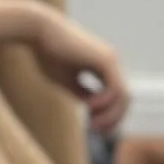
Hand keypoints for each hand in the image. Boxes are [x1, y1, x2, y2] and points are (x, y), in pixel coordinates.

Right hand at [18, 6, 128, 133]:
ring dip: (111, 115)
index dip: (108, 115)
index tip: (94, 128)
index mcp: (101, 65)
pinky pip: (115, 89)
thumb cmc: (46, 52)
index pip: (115, 95)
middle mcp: (110, 61)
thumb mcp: (65, 80)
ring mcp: (111, 60)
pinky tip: (89, 108)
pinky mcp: (106, 60)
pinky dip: (105, 103)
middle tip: (98, 133)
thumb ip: (80, 92)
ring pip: (123, 96)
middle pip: (124, 98)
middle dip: (114, 119)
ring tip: (93, 125)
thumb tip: (93, 107)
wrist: (38, 30)